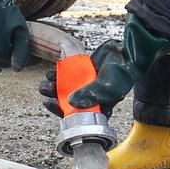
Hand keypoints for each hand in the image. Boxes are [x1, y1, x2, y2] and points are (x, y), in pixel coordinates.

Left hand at [40, 15, 169, 115]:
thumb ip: (91, 95)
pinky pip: (67, 78)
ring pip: (65, 91)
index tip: (50, 103)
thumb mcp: (108, 86)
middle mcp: (91, 100)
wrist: (126, 51)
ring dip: (53, 88)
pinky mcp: (83, 75)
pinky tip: (51, 73)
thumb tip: (70, 102)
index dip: (62, 112)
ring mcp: (86, 87)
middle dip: (54, 99)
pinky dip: (58, 76)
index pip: (77, 117)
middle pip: (68, 105)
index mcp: (99, 109)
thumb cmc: (121, 72)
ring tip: (44, 83)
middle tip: (43, 91)